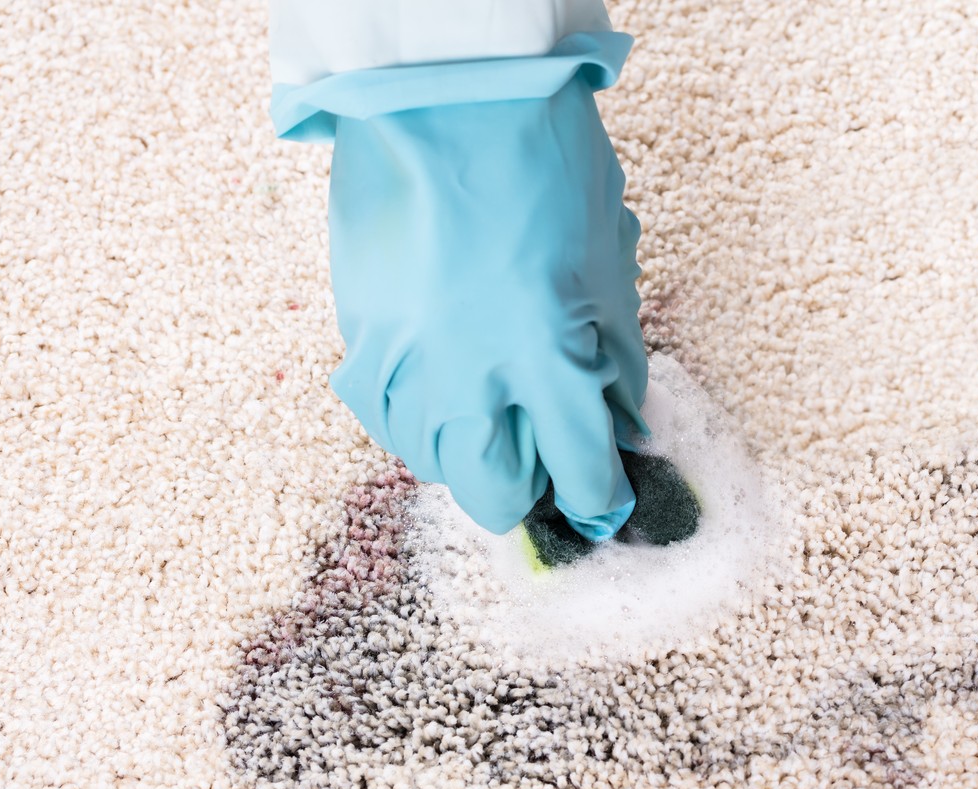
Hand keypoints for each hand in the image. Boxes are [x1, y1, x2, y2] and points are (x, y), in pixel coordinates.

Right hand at [325, 68, 646, 535]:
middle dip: (529, 492)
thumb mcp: (609, 271)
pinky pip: (384, 418)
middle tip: (546, 460)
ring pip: (433, 465)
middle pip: (495, 496)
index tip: (604, 502)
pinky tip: (441, 388)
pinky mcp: (357, 338)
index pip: (581, 473)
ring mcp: (404, 362)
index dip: (600, 498)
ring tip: (495, 414)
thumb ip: (615, 366)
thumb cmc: (544, 171)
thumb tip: (621, 430)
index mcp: (549, 360)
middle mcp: (471, 378)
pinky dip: (417, 420)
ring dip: (472, 456)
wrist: (444, 97)